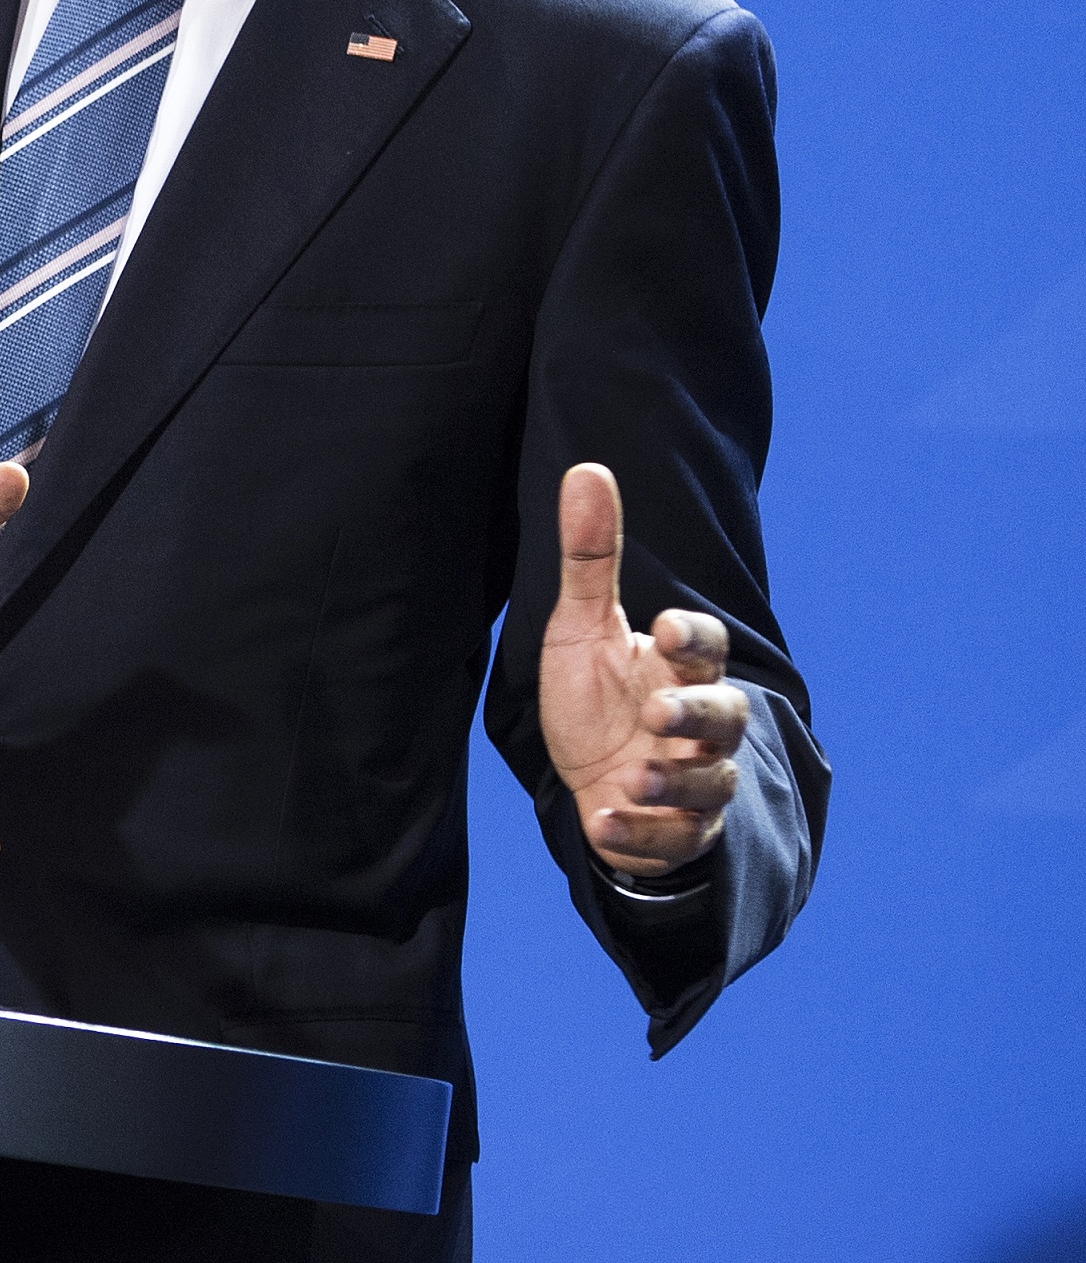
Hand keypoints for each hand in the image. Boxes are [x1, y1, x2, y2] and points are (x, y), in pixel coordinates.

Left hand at [541, 462, 750, 879]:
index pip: (705, 648)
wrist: (596, 779)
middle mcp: (698, 726)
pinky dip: (639, 833)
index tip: (668, 626)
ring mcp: (694, 781)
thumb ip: (590, 557)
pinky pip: (671, 839)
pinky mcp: (676, 830)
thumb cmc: (596, 695)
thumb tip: (588, 469)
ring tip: (631, 775)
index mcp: (678, 669)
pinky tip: (604, 823)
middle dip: (695, 714)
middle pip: (724, 717)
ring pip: (709, 783)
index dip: (694, 638)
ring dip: (673, 780)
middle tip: (655, 710)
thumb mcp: (582, 626)